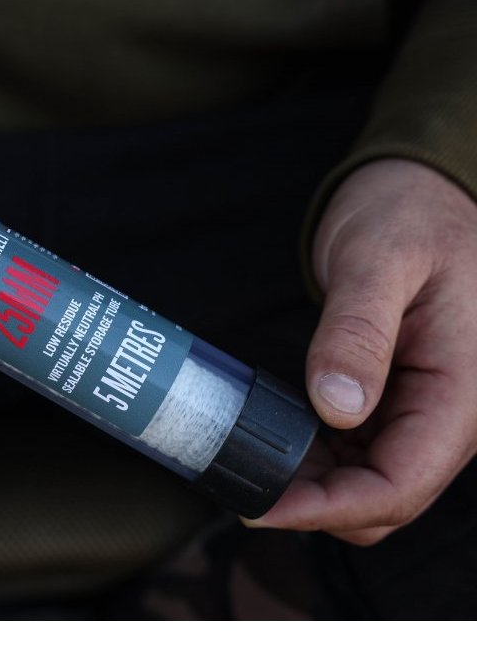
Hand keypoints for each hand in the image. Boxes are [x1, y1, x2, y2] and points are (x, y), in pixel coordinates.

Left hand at [249, 158, 476, 543]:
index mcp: (462, 391)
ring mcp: (425, 408)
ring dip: (313, 485)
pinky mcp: (400, 398)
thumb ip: (358, 334)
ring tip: (249, 460)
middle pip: (385, 498)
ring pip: (371, 481)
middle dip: (314, 504)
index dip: (327, 508)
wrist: (420, 188)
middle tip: (241, 482)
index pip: (399, 485)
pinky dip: (318, 458)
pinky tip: (276, 436)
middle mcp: (451, 412)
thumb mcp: (379, 261)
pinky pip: (362, 450)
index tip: (261, 505)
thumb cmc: (408, 213)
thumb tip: (337, 409)